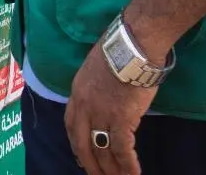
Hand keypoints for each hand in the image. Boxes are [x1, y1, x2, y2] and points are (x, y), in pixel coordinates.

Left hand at [65, 48, 156, 174]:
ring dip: (110, 170)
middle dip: (90, 165)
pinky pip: (122, 150)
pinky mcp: (120, 119)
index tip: (82, 158)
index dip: (77, 145)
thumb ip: (94, 86)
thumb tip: (103, 96)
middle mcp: (84, 107)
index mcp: (77, 92)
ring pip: (102, 151)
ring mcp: (101, 114)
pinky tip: (133, 173)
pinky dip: (128, 165)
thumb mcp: (95, 67)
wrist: (133, 44)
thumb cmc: (120, 49)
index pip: (72, 126)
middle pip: (83, 145)